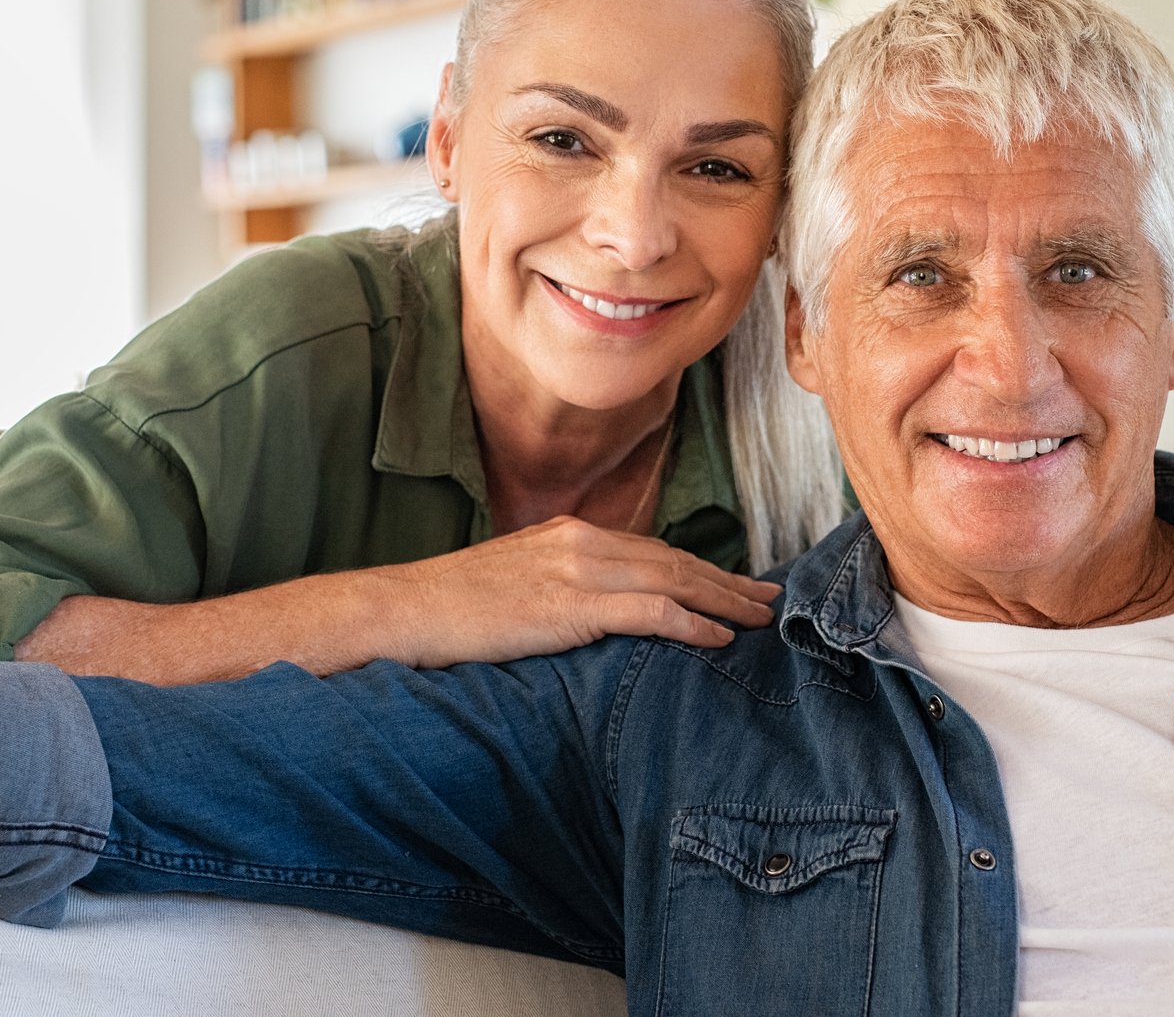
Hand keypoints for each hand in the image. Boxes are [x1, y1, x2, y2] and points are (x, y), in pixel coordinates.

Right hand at [371, 517, 780, 669]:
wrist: (405, 609)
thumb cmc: (451, 608)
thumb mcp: (514, 583)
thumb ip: (559, 587)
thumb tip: (592, 614)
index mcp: (569, 534)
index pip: (651, 550)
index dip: (699, 568)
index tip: (734, 584)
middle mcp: (581, 541)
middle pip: (674, 560)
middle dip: (726, 581)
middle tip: (768, 599)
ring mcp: (577, 570)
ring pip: (672, 580)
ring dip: (723, 600)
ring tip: (758, 620)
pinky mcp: (570, 605)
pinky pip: (649, 612)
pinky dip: (691, 623)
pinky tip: (718, 638)